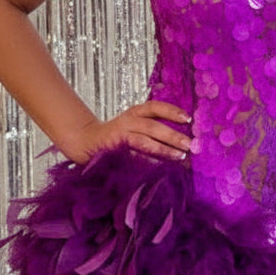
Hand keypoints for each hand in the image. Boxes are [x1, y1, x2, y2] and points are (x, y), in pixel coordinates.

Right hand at [61, 100, 192, 164]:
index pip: (154, 107)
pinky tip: (160, 167)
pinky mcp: (113, 149)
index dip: (171, 111)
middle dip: (172, 135)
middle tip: (190, 144)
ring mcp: (119, 135)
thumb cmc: (117, 137)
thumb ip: (154, 130)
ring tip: (180, 156)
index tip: (188, 119)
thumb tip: (183, 141)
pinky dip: (147, 161)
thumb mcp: (134, 127)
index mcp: (134, 113)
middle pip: (152, 126)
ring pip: (144, 140)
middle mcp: (127, 121)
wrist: (85, 142)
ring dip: (163, 149)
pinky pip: (133, 155)